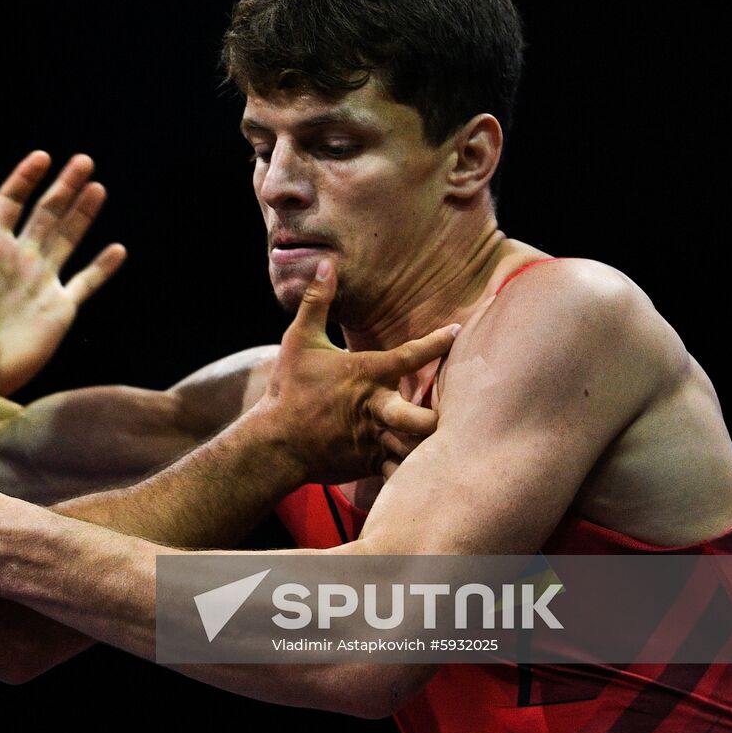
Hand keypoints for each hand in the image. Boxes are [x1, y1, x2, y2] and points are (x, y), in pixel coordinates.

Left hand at [0, 151, 126, 394]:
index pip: (11, 201)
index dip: (26, 177)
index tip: (42, 157)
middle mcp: (21, 259)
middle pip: (46, 212)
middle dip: (64, 185)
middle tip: (83, 160)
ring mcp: (42, 282)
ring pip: (68, 238)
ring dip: (83, 213)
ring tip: (97, 187)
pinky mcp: (60, 308)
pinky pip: (86, 282)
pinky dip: (103, 267)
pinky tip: (118, 249)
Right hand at [256, 260, 458, 482]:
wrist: (275, 441)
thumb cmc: (290, 388)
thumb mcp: (300, 340)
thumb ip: (318, 302)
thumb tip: (327, 264)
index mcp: (365, 374)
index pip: (410, 355)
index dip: (437, 342)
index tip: (456, 331)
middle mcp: (375, 407)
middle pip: (419, 418)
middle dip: (437, 417)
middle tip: (455, 409)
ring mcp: (374, 438)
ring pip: (415, 446)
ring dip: (433, 443)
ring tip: (456, 440)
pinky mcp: (371, 462)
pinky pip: (403, 468)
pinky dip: (418, 468)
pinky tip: (433, 467)